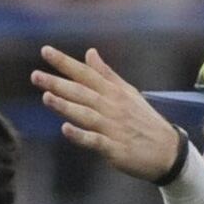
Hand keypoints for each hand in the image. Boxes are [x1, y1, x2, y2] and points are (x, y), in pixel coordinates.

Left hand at [30, 47, 182, 181]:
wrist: (168, 152)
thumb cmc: (144, 121)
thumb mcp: (128, 92)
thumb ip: (106, 74)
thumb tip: (90, 52)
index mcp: (114, 92)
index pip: (86, 74)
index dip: (65, 63)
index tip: (45, 51)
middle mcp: (112, 107)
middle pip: (82, 93)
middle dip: (58, 83)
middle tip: (35, 76)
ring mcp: (114, 128)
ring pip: (86, 114)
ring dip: (66, 106)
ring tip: (46, 97)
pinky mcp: (115, 148)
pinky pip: (95, 141)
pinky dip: (81, 135)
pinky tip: (65, 129)